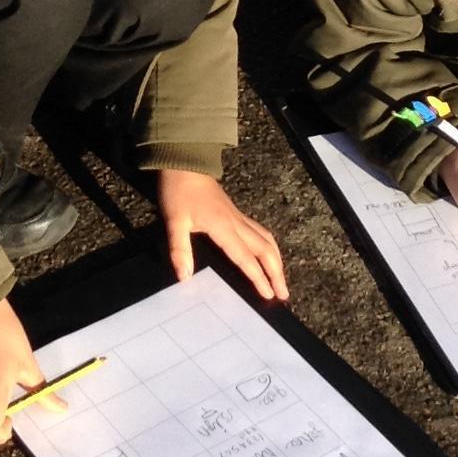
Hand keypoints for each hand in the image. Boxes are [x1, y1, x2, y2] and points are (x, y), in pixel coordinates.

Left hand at [156, 170, 288, 302]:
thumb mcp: (173, 221)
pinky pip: (260, 232)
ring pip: (266, 239)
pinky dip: (269, 247)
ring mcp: (238, 217)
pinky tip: (268, 254)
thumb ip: (179, 250)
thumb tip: (185, 278)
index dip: (258, 277)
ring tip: (281, 278)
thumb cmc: (178, 191)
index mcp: (224, 227)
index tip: (269, 295)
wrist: (184, 162)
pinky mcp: (235, 213)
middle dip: (276, 272)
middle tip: (283, 294)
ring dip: (276, 260)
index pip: (246, 258)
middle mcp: (236, 223)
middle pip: (265, 250)